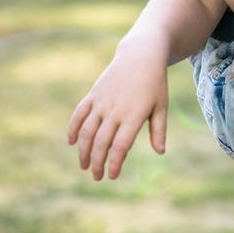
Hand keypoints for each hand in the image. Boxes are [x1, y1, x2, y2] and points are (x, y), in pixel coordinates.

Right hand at [67, 37, 168, 180]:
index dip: (114, 163)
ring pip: (87, 131)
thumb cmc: (155, 83)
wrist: (140, 55)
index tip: (112, 176)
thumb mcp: (161, 106)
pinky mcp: (94, 94)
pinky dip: (73, 128)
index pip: (121, 146)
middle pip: (101, 142)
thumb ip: (159, 129)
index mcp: (134, 115)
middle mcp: (115, 110)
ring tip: (84, 165)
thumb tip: (160, 151)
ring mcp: (102, 101)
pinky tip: (72, 142)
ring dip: (83, 151)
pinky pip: (79, 114)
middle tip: (96, 176)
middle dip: (97, 162)